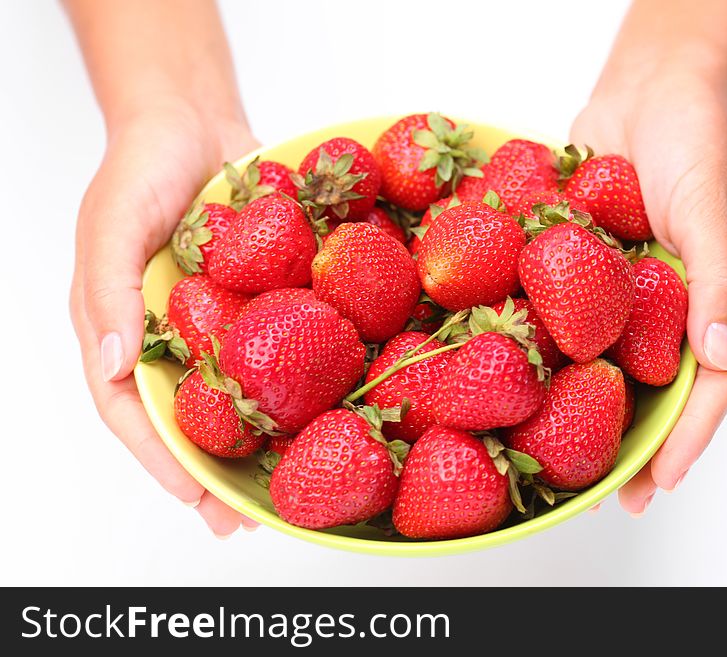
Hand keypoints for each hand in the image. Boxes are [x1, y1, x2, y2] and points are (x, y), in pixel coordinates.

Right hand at [70, 98, 261, 536]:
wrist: (197, 120)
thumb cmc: (141, 167)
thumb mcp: (111, 223)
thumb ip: (108, 293)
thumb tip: (114, 367)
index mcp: (122, 330)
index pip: (133, 412)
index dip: (162, 461)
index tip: (199, 501)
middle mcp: (172, 337)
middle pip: (189, 418)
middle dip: (215, 472)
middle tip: (248, 520)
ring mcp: (218, 323)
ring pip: (238, 395)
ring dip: (261, 441)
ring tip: (292, 486)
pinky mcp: (260, 301)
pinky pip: (279, 347)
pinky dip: (297, 380)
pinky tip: (327, 409)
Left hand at [570, 70, 726, 514]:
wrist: (646, 90)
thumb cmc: (694, 137)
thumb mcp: (711, 204)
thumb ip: (720, 277)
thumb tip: (723, 352)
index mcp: (725, 299)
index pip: (713, 386)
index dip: (687, 439)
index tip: (658, 484)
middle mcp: (678, 307)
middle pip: (661, 390)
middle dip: (637, 443)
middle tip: (609, 492)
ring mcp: (632, 295)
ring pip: (615, 366)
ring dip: (592, 410)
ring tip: (561, 456)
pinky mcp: (591, 275)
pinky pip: (575, 322)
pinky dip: (556, 352)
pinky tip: (527, 380)